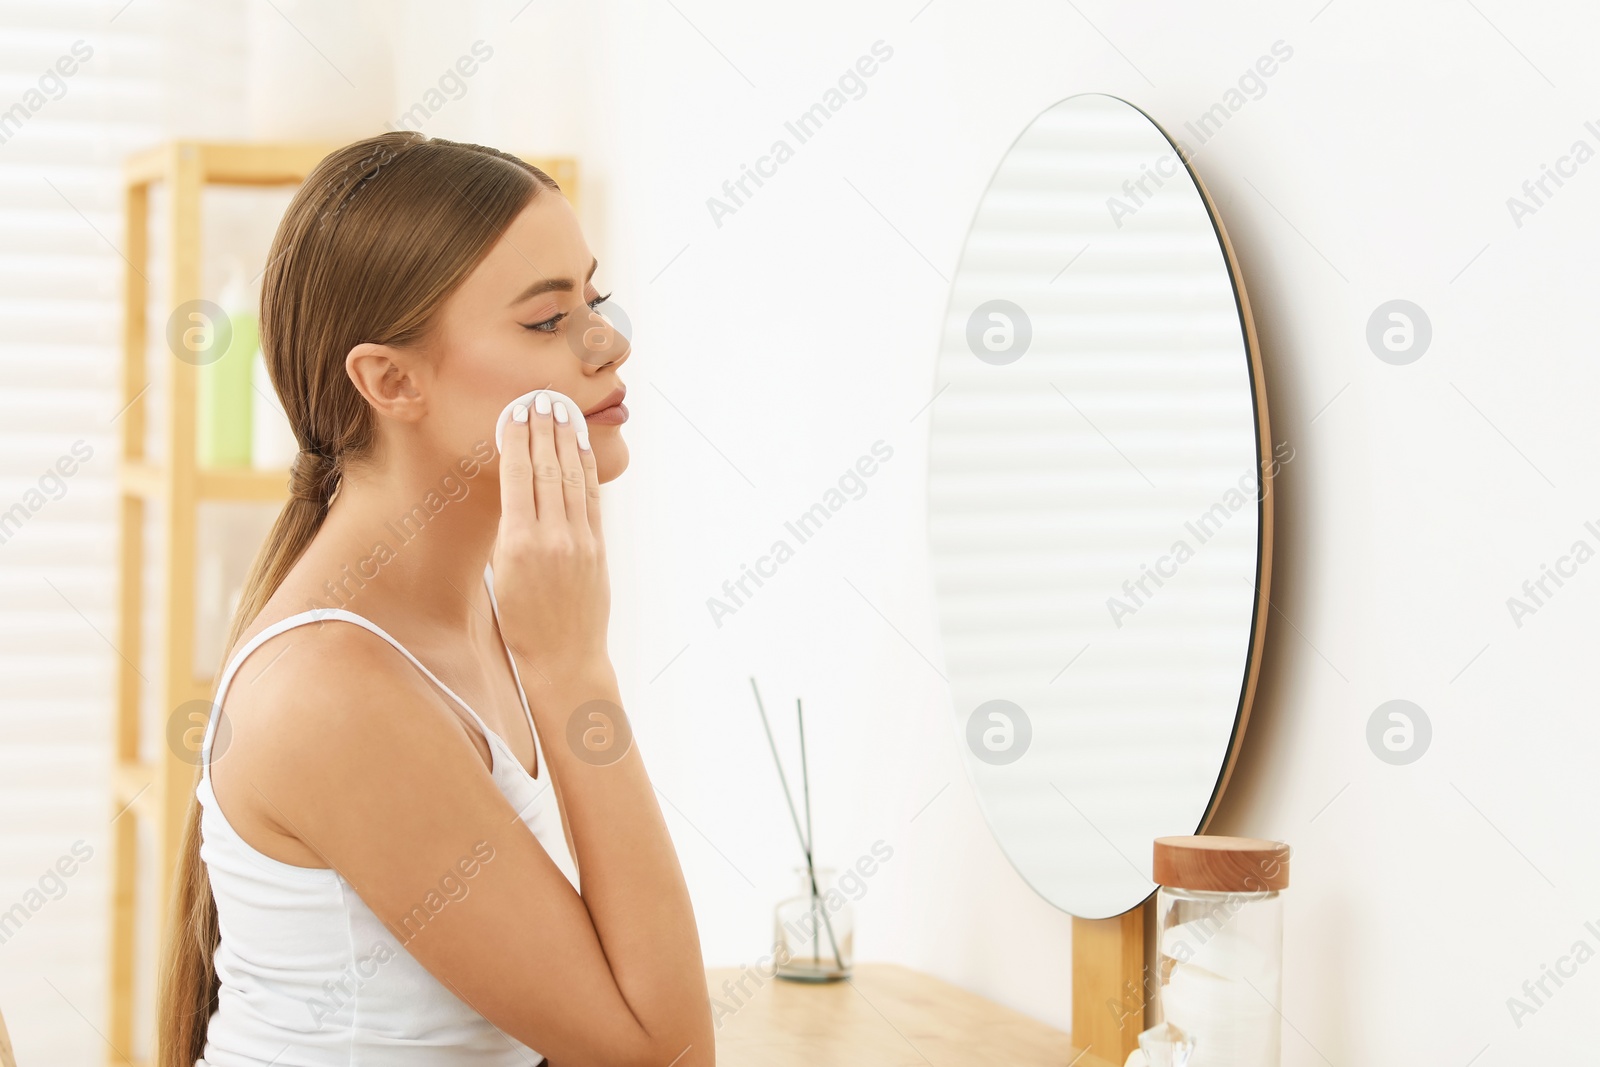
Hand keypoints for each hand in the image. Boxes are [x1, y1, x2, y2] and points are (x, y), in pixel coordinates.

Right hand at [492, 391, 610, 680]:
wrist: (562, 657)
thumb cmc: (521, 622)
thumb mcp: (499, 575)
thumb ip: (507, 530)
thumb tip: (513, 487)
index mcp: (516, 543)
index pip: (516, 476)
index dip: (516, 439)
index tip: (515, 412)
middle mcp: (550, 537)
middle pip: (545, 468)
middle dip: (543, 429)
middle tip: (539, 397)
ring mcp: (578, 541)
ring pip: (569, 478)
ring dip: (564, 440)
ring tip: (559, 410)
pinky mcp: (597, 548)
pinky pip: (590, 498)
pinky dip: (584, 468)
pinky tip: (578, 447)